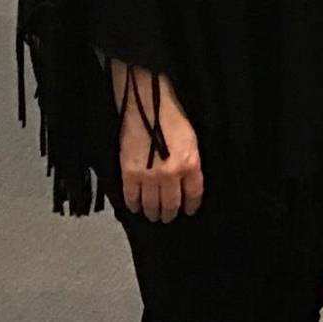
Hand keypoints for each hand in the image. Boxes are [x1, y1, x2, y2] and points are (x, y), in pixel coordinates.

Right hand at [111, 62, 203, 221]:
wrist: (147, 104)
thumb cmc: (173, 117)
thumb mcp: (192, 140)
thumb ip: (191, 163)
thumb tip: (188, 182)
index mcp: (190, 164)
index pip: (193, 195)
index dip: (190, 206)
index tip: (188, 211)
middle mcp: (171, 174)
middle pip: (171, 204)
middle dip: (170, 213)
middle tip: (168, 217)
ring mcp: (149, 176)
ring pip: (151, 205)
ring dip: (152, 212)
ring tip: (153, 215)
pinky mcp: (129, 174)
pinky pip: (131, 198)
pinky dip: (134, 205)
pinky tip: (136, 207)